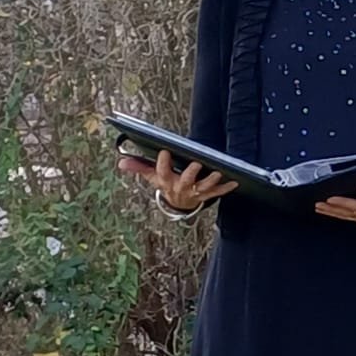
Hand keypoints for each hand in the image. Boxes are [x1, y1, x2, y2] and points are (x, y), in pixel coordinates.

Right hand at [117, 146, 237, 212]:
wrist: (178, 205)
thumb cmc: (166, 184)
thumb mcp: (152, 177)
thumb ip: (138, 167)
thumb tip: (121, 162)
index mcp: (166, 182)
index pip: (162, 172)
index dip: (163, 162)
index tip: (164, 150)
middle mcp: (180, 188)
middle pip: (185, 181)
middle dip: (190, 173)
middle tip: (196, 164)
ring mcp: (194, 193)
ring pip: (203, 188)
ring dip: (211, 181)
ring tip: (218, 172)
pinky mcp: (206, 195)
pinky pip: (217, 193)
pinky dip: (226, 188)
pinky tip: (235, 181)